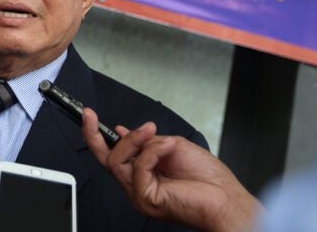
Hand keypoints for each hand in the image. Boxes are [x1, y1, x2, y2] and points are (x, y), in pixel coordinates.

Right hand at [82, 108, 261, 231]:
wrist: (226, 198)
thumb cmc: (208, 178)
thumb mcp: (171, 146)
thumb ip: (147, 141)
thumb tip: (125, 131)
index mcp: (143, 173)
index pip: (112, 154)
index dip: (97, 135)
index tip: (90, 116)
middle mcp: (137, 184)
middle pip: (106, 158)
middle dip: (95, 134)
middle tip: (91, 116)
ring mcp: (140, 193)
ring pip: (117, 161)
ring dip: (134, 140)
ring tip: (152, 131)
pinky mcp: (146, 199)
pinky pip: (138, 168)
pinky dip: (152, 152)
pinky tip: (167, 147)